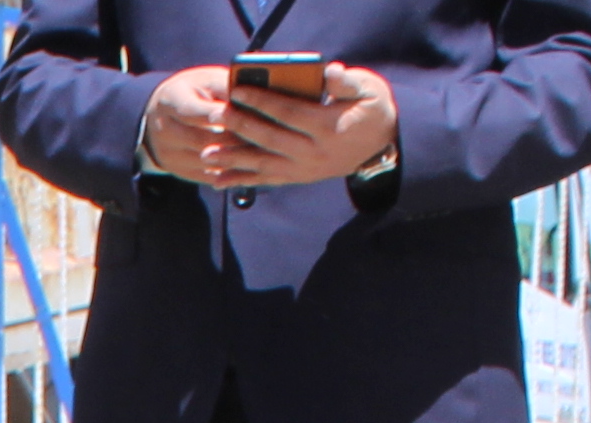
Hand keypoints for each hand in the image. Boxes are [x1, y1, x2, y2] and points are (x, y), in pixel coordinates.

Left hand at [213, 62, 396, 184]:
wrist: (383, 145)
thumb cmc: (372, 109)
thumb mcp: (369, 89)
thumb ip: (346, 82)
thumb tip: (327, 73)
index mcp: (328, 127)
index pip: (288, 113)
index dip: (262, 102)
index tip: (238, 91)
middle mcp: (313, 152)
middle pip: (270, 139)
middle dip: (240, 128)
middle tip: (215, 117)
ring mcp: (305, 169)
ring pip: (263, 165)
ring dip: (233, 161)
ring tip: (207, 156)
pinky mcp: (299, 178)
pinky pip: (266, 181)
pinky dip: (242, 181)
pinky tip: (218, 180)